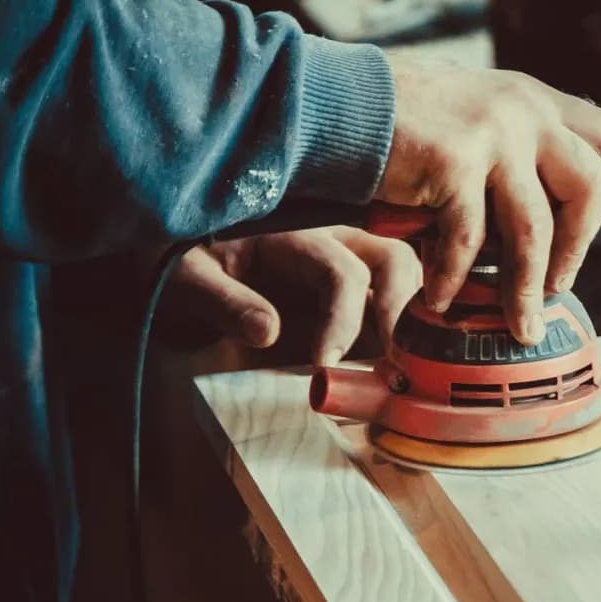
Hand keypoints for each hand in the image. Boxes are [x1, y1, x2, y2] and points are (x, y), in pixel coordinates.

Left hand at [167, 227, 421, 365]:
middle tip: (396, 366)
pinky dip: (409, 327)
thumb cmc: (186, 264)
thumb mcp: (187, 278)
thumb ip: (224, 300)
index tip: (326, 367)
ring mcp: (351, 261)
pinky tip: (401, 364)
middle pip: (394, 261)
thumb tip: (267, 331)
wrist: (185, 261)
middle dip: (402, 313)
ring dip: (414, 319)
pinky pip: (396, 299)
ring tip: (404, 367)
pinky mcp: (356, 287)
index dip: (343, 321)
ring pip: (406, 276)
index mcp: (294, 234)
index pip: (341, 272)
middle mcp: (334, 240)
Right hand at [376, 56, 600, 344]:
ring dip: (525, 289)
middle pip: (590, 187)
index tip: (575, 233)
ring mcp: (492, 131)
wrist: (328, 101)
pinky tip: (439, 298)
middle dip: (576, 249)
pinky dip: (454, 279)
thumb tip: (546, 223)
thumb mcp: (473, 117)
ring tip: (519, 326)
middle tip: (554, 288)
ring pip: (534, 229)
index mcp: (534, 98)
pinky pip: (469, 241)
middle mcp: (524, 108)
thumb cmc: (395, 125)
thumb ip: (513, 151)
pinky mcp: (453, 160)